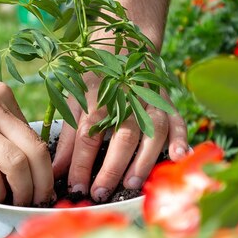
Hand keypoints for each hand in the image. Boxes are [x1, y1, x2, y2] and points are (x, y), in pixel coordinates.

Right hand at [0, 64, 54, 205]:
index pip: (37, 137)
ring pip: (17, 164)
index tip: (42, 186)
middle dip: (43, 183)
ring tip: (18, 204)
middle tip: (40, 201)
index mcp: (2, 96)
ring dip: (23, 192)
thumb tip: (16, 158)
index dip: (45, 168)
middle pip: (36, 151)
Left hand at [51, 71, 187, 201]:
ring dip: (143, 160)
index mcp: (98, 96)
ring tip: (132, 185)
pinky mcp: (168, 103)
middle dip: (111, 168)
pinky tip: (179, 157)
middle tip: (100, 193)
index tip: (74, 188)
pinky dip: (181, 139)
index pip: (88, 135)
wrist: (124, 44)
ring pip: (151, 132)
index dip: (80, 164)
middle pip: (121, 136)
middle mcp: (126, 98)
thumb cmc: (93, 78)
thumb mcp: (73, 99)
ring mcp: (151, 100)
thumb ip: (68, 138)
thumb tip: (55, 172)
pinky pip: (178, 121)